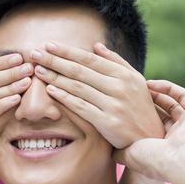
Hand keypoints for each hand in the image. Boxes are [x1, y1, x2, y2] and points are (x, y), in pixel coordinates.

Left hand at [31, 42, 165, 150]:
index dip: (68, 51)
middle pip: (81, 71)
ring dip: (56, 77)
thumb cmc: (140, 108)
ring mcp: (114, 105)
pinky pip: (82, 107)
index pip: (90, 59)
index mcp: (124, 74)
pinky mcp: (108, 123)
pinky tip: (51, 90)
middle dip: (55, 60)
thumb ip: (116, 62)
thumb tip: (96, 46)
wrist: (150, 138)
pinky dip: (65, 98)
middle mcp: (120, 87)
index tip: (49, 45)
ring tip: (39, 70)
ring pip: (79, 87)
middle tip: (35, 54)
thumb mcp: (135, 81)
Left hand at [119, 80, 184, 182]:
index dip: (134, 112)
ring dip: (155, 93)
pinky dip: (167, 88)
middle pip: (160, 113)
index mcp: (162, 146)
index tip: (117, 101)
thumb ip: (120, 153)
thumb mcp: (131, 158)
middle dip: (144, 100)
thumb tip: (110, 151)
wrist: (179, 161)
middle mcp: (175, 135)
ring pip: (171, 103)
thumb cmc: (153, 160)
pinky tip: (150, 84)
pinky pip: (183, 95)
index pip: (148, 125)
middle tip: (126, 88)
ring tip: (137, 84)